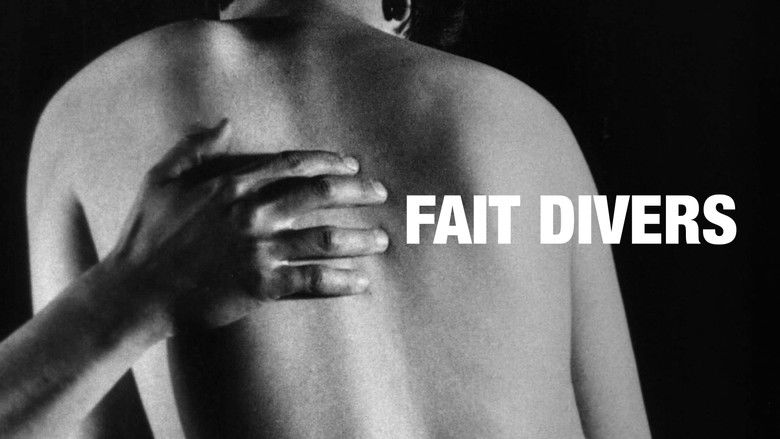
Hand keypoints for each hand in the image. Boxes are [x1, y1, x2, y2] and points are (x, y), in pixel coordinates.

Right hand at [106, 119, 388, 330]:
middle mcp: (251, 213)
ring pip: (324, 239)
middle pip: (319, 195)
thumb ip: (195, 147)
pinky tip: (362, 281)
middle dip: (358, 192)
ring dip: (360, 237)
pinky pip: (311, 281)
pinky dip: (341, 281)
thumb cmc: (146, 234)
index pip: (293, 164)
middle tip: (381, 193)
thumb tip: (225, 122)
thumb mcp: (160, 178)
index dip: (329, 162)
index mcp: (232, 184)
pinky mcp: (260, 286)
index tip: (352, 166)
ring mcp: (258, 250)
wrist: (136, 291)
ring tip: (382, 239)